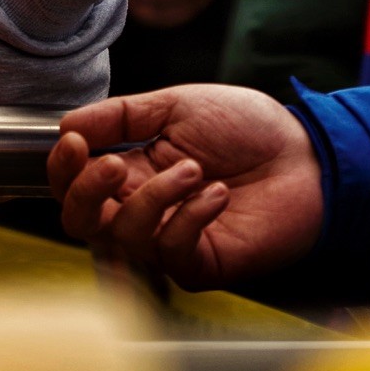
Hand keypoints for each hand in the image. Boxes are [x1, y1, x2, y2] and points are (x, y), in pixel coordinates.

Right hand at [47, 84, 322, 289]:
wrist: (308, 154)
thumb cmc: (248, 128)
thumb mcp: (177, 105)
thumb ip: (122, 116)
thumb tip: (68, 124)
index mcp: (130, 171)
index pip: (71, 184)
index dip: (62, 168)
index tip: (74, 141)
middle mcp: (142, 210)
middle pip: (80, 222)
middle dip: (86, 193)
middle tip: (115, 164)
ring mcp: (169, 241)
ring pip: (123, 239)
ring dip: (154, 198)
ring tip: (195, 170)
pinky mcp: (202, 264)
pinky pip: (171, 253)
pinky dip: (189, 218)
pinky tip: (217, 194)